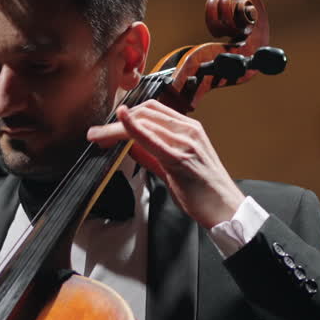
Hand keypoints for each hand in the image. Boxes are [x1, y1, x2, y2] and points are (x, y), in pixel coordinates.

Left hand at [87, 100, 244, 227]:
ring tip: (97, 137)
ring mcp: (186, 143)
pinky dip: (134, 128)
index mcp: (189, 129)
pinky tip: (121, 122)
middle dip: (115, 121)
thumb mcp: (173, 166)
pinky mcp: (180, 159)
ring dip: (115, 128)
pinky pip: (152, 138)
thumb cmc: (203, 191)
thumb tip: (129, 144)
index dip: (127, 114)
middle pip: (146, 113)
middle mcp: (189, 131)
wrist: (225, 209)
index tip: (108, 125)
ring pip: (145, 123)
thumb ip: (151, 153)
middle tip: (95, 133)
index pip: (153, 110)